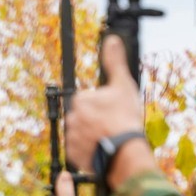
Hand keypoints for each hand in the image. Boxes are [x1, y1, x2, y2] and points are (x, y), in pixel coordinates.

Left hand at [64, 37, 151, 175]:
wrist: (125, 152)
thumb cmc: (124, 118)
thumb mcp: (123, 84)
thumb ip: (114, 61)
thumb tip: (111, 39)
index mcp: (80, 100)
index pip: (88, 99)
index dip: (103, 105)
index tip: (113, 111)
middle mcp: (71, 118)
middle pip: (84, 116)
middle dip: (95, 120)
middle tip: (112, 125)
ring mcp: (71, 138)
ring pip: (82, 133)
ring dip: (92, 135)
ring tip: (109, 138)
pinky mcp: (74, 156)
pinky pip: (80, 151)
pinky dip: (89, 150)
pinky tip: (103, 149)